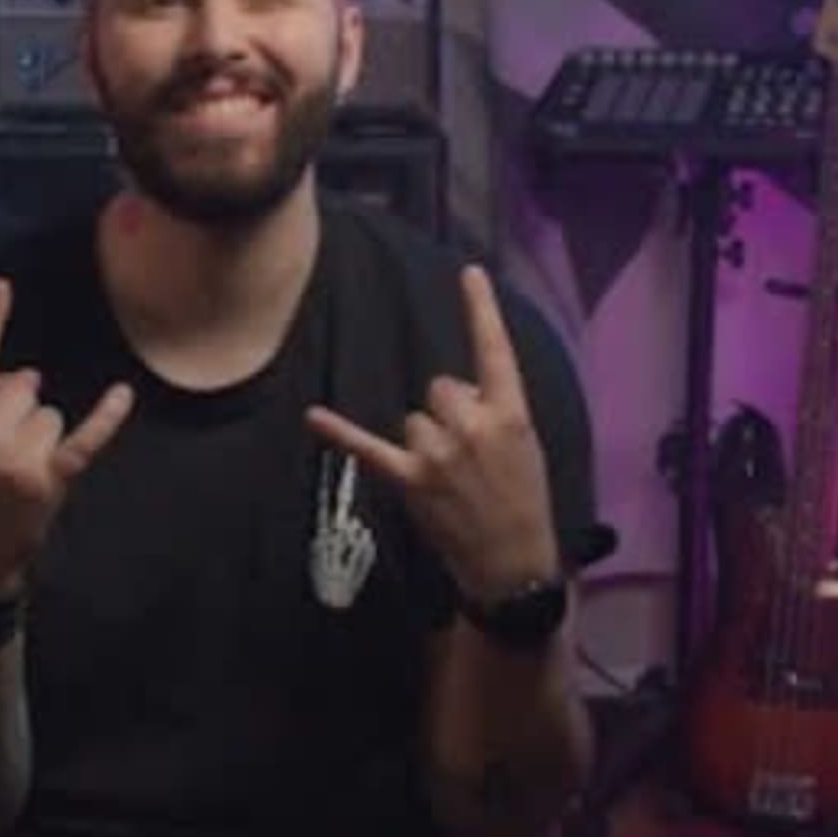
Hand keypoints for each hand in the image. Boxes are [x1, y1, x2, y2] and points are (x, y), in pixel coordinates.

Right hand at [0, 276, 133, 597]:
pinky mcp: (50, 481)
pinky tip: (121, 395)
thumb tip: (24, 374)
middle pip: (23, 386)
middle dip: (17, 405)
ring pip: (49, 413)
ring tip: (15, 471)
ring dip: (39, 434)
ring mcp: (18, 461)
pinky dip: (105, 418)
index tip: (2, 285)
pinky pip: (84, 440)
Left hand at [305, 264, 559, 599]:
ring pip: (414, 418)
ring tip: (450, 480)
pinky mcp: (410, 480)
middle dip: (450, 412)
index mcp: (512, 414)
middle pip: (440, 387)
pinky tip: (312, 417)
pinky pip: (368, 448)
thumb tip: (449, 396)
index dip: (481, 310)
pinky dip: (340, 432)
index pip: (494, 351)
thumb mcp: (526, 447)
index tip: (469, 272)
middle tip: (470, 456)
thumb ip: (492, 412)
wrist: (513, 564)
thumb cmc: (524, 503)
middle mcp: (473, 426)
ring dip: (426, 442)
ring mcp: (439, 454)